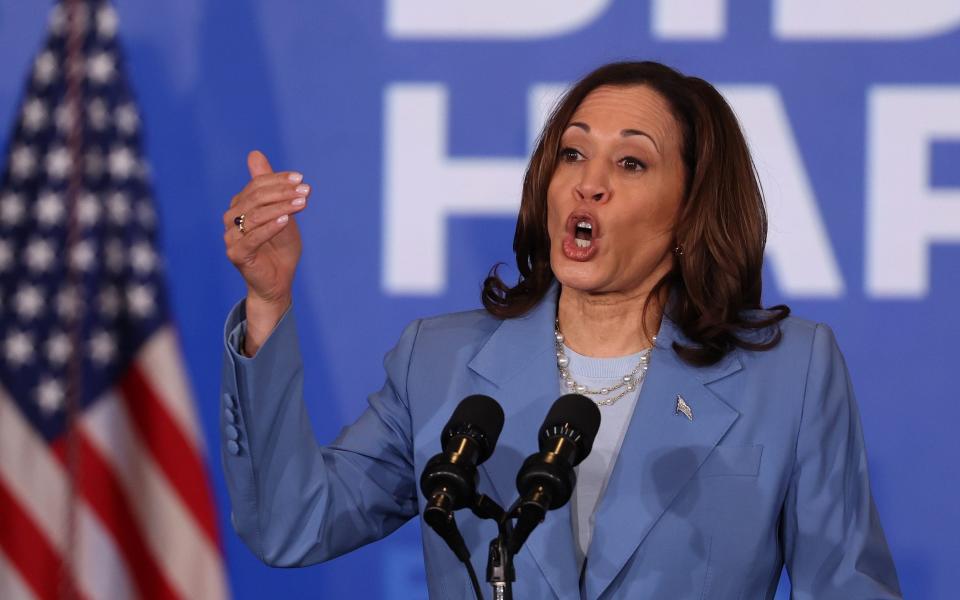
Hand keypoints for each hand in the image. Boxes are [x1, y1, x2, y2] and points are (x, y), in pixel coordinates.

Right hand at [223, 150, 308, 353]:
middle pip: (255, 197)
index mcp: (239, 205)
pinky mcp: (236, 254)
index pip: (257, 185)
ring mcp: (231, 237)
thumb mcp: (281, 213)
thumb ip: (271, 187)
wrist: (278, 282)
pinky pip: (253, 237)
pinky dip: (271, 227)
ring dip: (281, 207)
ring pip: (255, 215)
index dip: (279, 180)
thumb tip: (254, 153)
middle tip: (306, 190)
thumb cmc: (280, 248)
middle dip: (282, 192)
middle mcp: (231, 218)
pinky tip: (287, 220)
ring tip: (303, 203)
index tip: (301, 179)